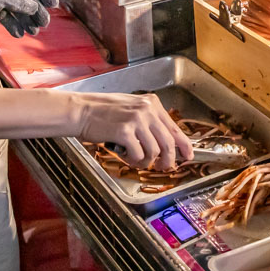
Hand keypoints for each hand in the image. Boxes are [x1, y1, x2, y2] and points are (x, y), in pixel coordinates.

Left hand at [0, 0, 57, 36]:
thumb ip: (18, 2)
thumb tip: (34, 8)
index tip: (54, 5)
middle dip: (37, 12)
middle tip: (43, 25)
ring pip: (18, 10)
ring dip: (26, 21)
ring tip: (33, 32)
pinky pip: (6, 17)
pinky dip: (13, 26)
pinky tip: (19, 35)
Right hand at [70, 91, 193, 171]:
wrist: (81, 111)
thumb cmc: (102, 112)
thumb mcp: (132, 109)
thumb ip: (149, 122)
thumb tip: (164, 142)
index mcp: (151, 103)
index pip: (174, 128)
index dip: (184, 145)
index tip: (188, 155)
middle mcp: (147, 110)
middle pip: (168, 143)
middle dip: (168, 160)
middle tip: (162, 167)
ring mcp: (137, 120)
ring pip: (155, 151)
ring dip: (146, 161)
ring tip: (135, 158)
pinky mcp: (125, 132)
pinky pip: (139, 155)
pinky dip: (133, 160)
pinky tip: (125, 155)